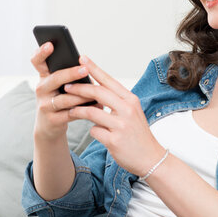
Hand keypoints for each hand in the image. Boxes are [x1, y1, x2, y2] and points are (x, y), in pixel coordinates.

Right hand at [30, 42, 100, 140]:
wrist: (49, 127)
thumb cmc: (60, 100)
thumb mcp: (60, 86)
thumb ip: (68, 76)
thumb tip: (89, 67)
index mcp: (44, 77)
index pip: (38, 62)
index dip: (41, 52)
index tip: (50, 44)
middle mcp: (41, 89)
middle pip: (55, 79)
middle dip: (70, 73)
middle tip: (85, 69)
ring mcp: (45, 105)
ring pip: (65, 98)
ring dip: (82, 95)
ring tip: (97, 92)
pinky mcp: (52, 120)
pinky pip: (71, 114)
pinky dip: (85, 110)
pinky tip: (97, 106)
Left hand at [64, 56, 165, 176]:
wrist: (151, 158)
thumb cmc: (138, 134)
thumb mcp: (132, 112)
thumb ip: (116, 101)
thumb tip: (95, 89)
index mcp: (131, 100)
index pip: (108, 80)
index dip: (93, 68)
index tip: (81, 58)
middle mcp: (127, 110)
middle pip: (98, 92)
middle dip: (79, 88)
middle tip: (66, 86)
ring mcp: (121, 125)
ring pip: (91, 112)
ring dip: (77, 110)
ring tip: (70, 109)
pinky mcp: (114, 141)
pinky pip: (94, 131)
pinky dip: (92, 130)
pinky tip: (95, 132)